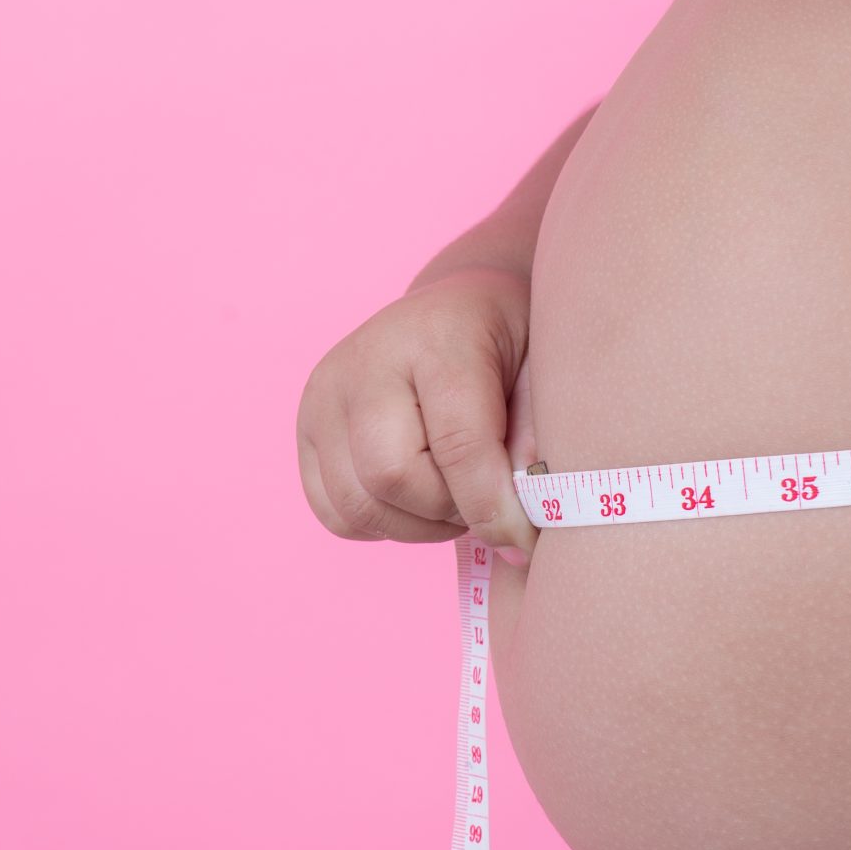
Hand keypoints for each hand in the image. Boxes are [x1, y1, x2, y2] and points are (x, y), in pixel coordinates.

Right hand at [295, 267, 538, 562]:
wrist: (452, 309)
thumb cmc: (506, 343)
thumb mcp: (544, 374)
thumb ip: (537, 440)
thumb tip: (522, 521)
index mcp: (436, 338)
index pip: (457, 444)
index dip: (493, 506)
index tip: (523, 540)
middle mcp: (364, 362)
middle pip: (390, 477)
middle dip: (448, 513)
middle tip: (486, 504)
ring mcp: (324, 395)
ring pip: (358, 505)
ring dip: (416, 526)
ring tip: (455, 499)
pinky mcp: (306, 428)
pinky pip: (335, 512)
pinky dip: (381, 524)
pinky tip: (416, 497)